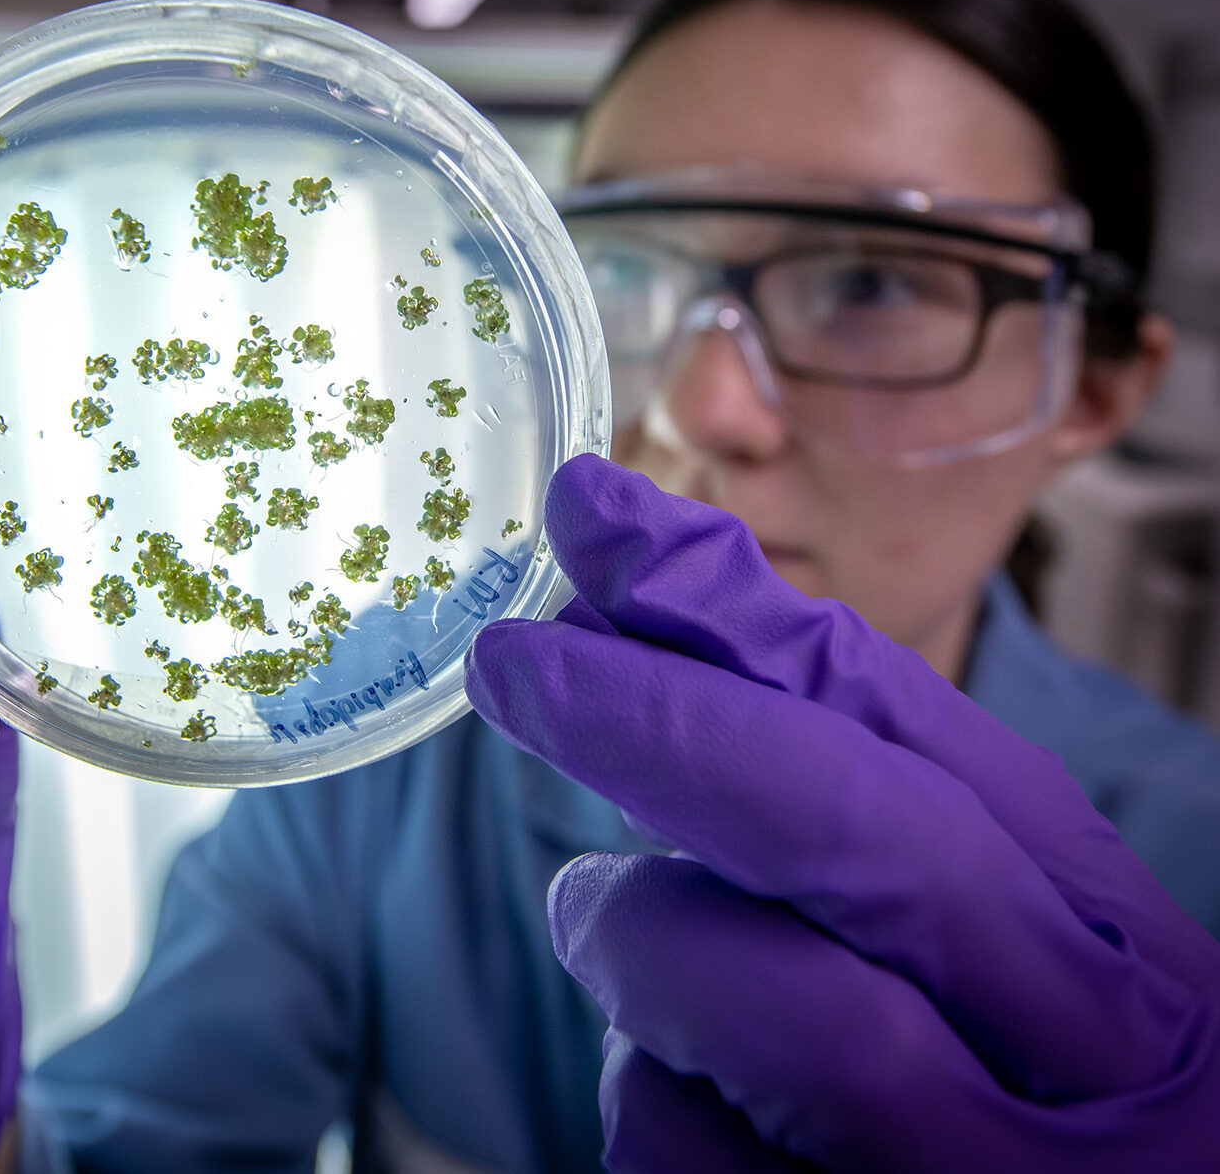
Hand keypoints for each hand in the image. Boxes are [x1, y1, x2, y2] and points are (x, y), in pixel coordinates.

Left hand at [465, 453, 1219, 1172]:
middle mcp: (1090, 1062)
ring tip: (598, 920)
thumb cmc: (1012, 1108)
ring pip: (776, 1000)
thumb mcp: (992, 951)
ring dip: (639, 938)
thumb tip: (645, 628)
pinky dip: (642, 1094)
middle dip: (664, 720)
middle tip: (512, 659)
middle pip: (862, 836)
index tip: (601, 518)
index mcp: (1118, 947)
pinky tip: (668, 1084)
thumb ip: (864, 810)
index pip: (918, 730)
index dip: (739, 608)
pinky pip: (684, 1148)